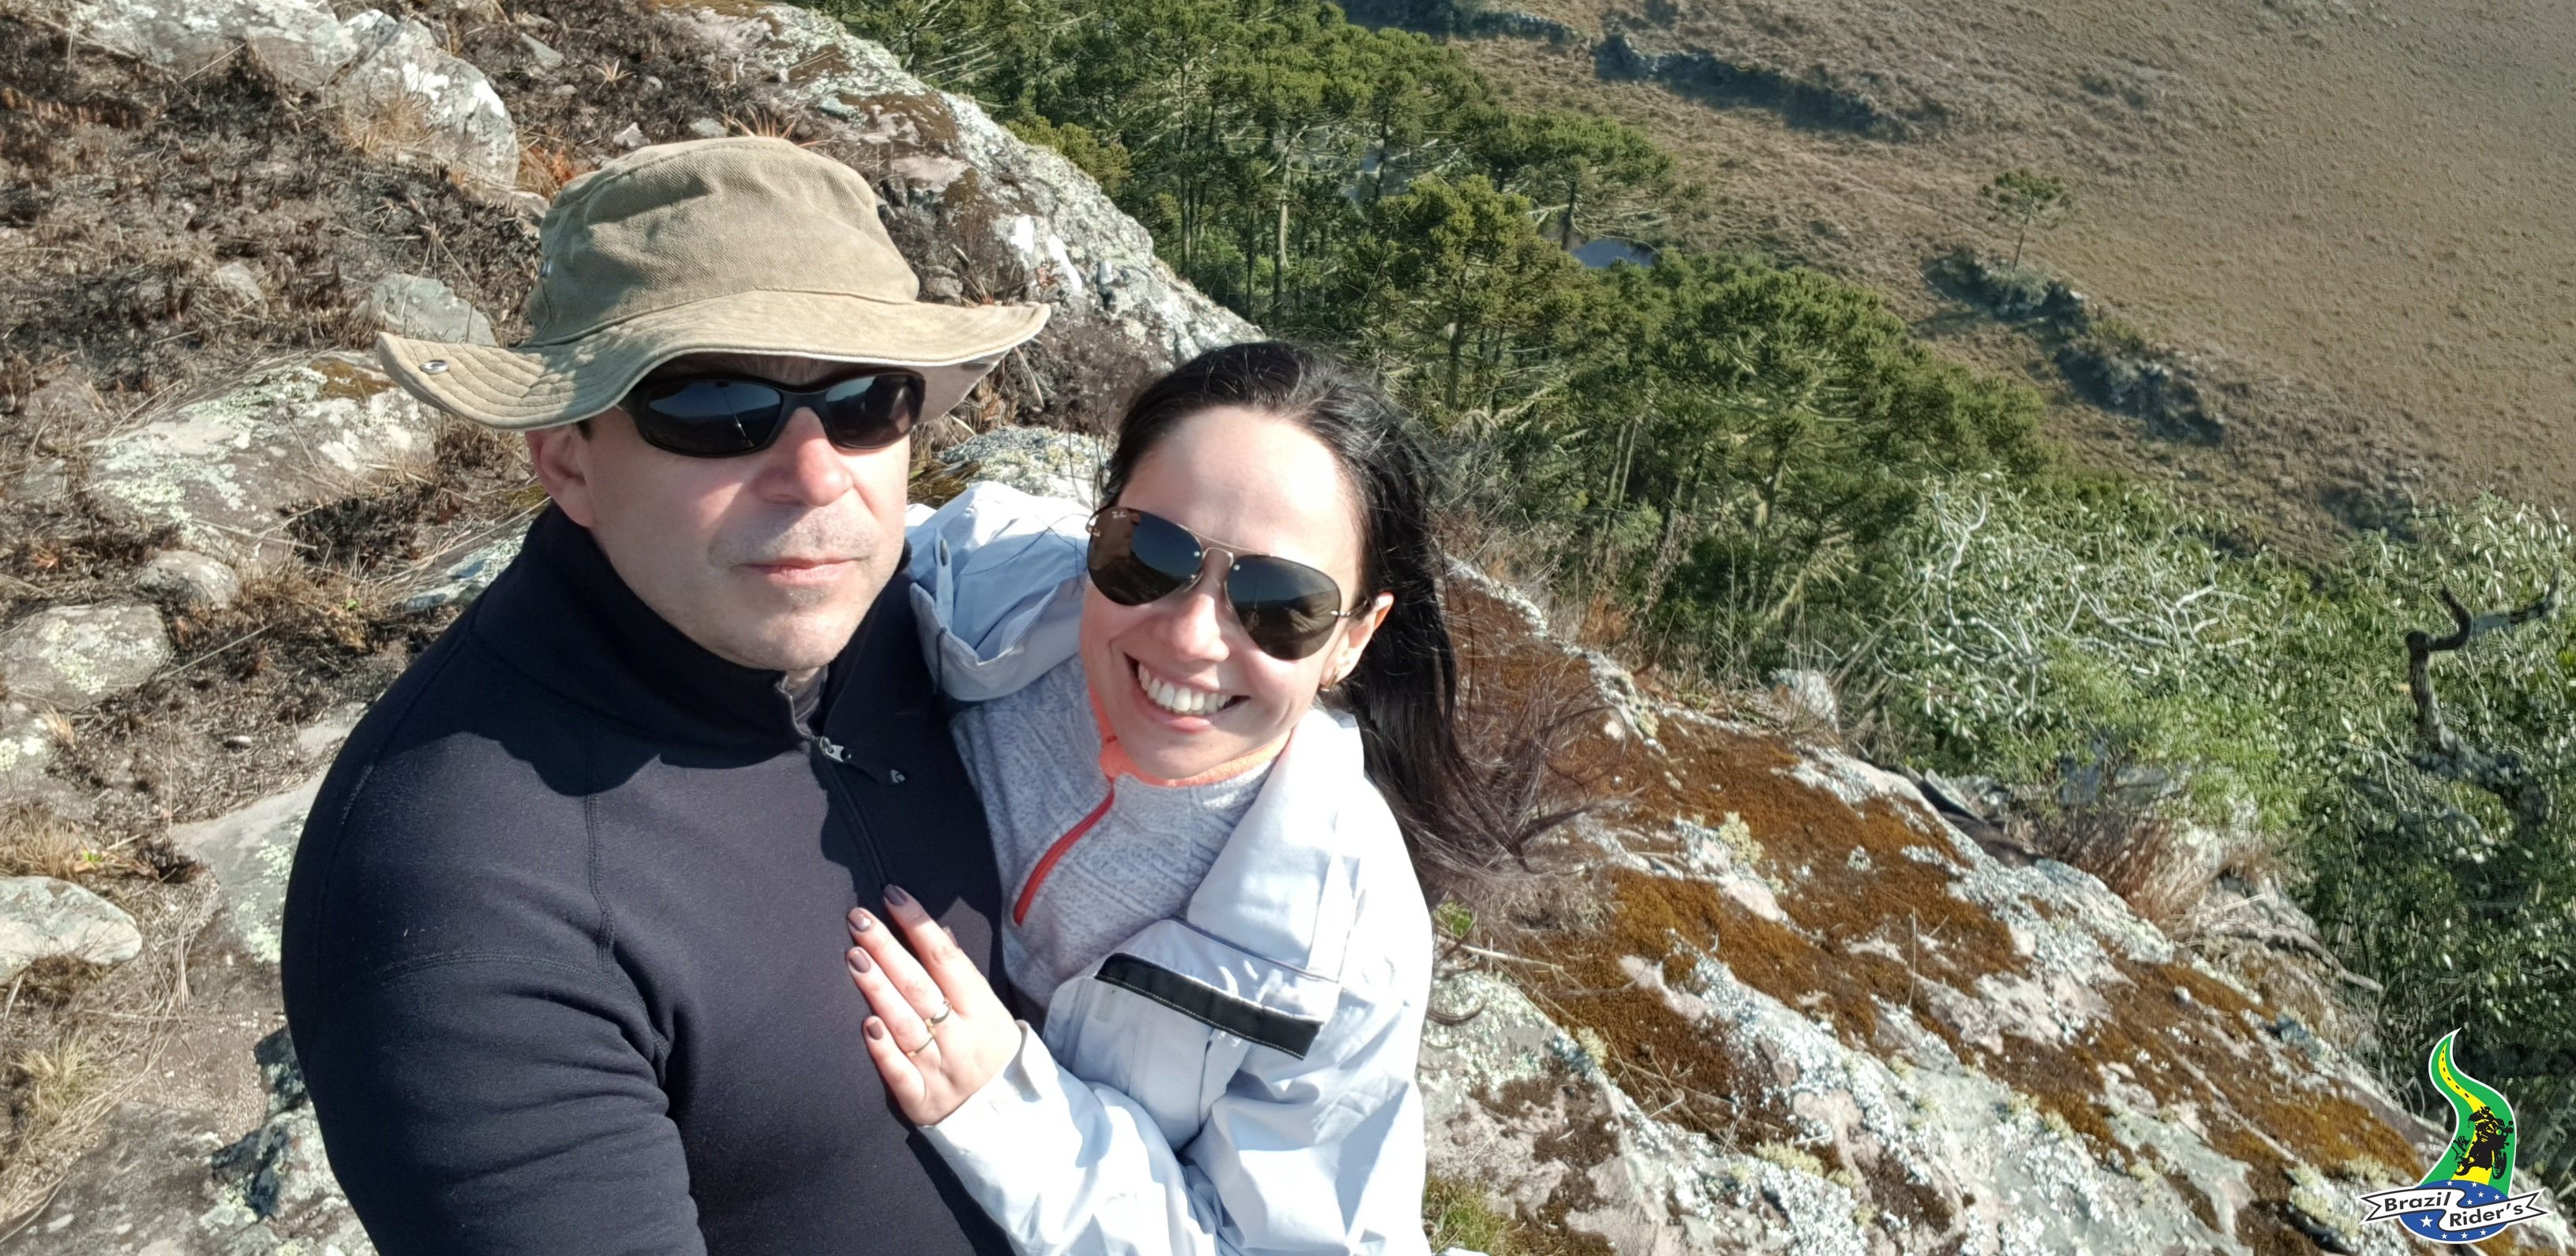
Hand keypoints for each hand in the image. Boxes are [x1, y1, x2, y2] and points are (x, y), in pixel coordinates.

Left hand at [844, 886, 1018, 1124]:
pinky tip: (867, 1024)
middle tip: (858, 919)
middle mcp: (961, 1038)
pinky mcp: (922, 1101)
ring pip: (906, 1025)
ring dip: (878, 990)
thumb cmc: (992, 1052)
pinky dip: (884, 1050)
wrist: (1010, 1119)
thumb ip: (961, 975)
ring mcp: (941, 1071)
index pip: (947, 960)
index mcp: (982, 1010)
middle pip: (919, 987)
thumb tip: (938, 934)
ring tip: (854, 957)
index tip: (892, 896)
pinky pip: (901, 1074)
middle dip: (887, 949)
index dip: (918, 926)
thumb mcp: (991, 1011)